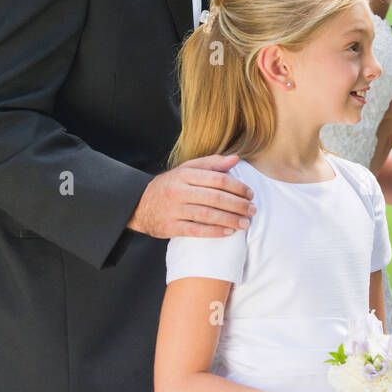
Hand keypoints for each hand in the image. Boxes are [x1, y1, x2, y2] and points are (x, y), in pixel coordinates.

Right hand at [126, 154, 255, 238]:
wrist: (138, 204)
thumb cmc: (169, 185)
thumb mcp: (186, 169)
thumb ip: (211, 163)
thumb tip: (236, 158)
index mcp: (185, 174)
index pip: (218, 179)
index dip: (238, 186)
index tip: (250, 193)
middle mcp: (179, 191)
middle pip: (215, 197)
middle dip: (238, 205)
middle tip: (252, 210)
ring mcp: (174, 209)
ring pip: (207, 214)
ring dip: (230, 219)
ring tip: (245, 223)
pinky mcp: (170, 226)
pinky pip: (196, 230)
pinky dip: (214, 232)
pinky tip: (228, 232)